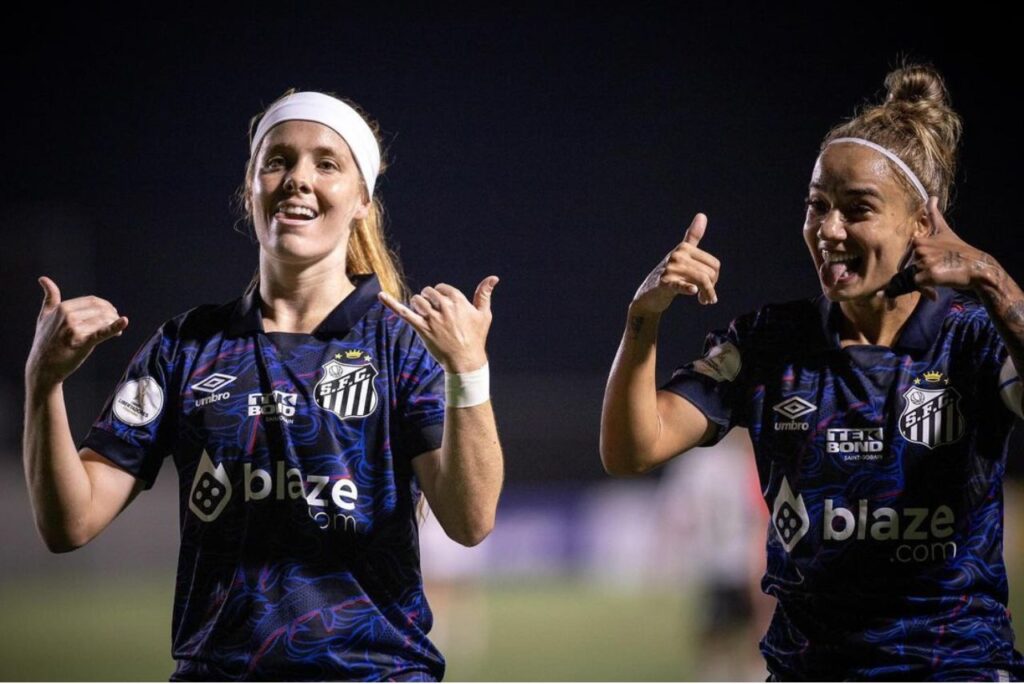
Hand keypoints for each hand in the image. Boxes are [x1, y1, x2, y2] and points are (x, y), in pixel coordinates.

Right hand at [26, 277, 128, 389]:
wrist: (43, 367)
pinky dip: (115, 327)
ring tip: (118, 332)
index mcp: (62, 308)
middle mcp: (68, 316)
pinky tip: (124, 322)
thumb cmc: (45, 340)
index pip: (93, 301)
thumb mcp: (44, 316)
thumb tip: (43, 278)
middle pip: (100, 309)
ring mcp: (75, 330)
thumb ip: (49, 297)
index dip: (106, 307)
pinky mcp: (82, 343)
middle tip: (116, 323)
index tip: (110, 314)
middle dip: (112, 315)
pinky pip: (101, 333)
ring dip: (115, 324)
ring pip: (104, 320)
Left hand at [378, 276, 498, 372]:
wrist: (465, 362)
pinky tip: (380, 295)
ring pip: (417, 300)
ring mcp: (432, 318)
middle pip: (429, 292)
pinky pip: (403, 312)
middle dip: (429, 299)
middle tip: (434, 312)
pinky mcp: (421, 329)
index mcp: (459, 302)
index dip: (442, 295)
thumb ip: (484, 294)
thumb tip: (494, 278)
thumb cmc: (476, 338)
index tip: (444, 305)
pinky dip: (391, 303)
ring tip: (425, 315)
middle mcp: (445, 308)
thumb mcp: (483, 315)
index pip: (443, 288)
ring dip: (419, 305)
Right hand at [631, 213, 719, 313]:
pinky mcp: (664, 283)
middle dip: (711, 288)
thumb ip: (692, 236)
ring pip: (701, 281)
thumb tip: (702, 214)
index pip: (714, 264)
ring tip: (705, 301)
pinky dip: (688, 288)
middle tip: (706, 297)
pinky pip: (680, 285)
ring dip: (706, 295)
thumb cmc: (669, 274)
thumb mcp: (681, 254)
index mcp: (684, 248)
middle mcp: (677, 255)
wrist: (648, 295)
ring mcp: (670, 269)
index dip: (715, 278)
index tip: (709, 287)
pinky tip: (693, 291)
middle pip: (709, 273)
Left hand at [910, 196, 1002, 299]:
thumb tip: (931, 197)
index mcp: (919, 240)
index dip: (917, 263)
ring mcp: (924, 262)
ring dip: (924, 282)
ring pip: (913, 278)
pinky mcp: (928, 275)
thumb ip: (934, 215)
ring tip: (941, 278)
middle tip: (939, 272)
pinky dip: (926, 291)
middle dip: (920, 274)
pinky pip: (918, 287)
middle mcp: (920, 250)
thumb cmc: (959, 251)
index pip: (908, 258)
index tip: (933, 264)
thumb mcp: (944, 230)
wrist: (977, 267)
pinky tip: (937, 290)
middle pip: (909, 269)